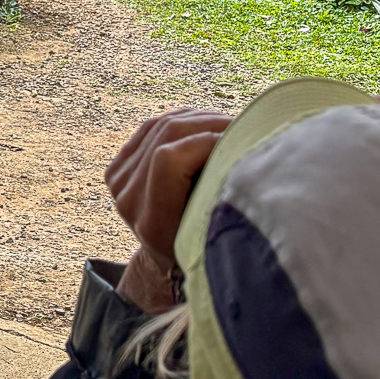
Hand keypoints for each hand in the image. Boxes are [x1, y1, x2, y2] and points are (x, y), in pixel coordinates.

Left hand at [104, 109, 231, 314]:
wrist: (172, 260)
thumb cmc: (213, 249)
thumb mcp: (227, 234)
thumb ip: (232, 199)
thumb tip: (261, 153)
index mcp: (152, 222)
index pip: (169, 158)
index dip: (206, 140)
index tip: (240, 141)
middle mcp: (127, 200)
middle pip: (166, 134)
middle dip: (209, 123)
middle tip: (243, 125)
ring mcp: (118, 182)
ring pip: (160, 125)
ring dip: (200, 118)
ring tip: (232, 125)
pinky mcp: (119, 167)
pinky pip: (151, 127)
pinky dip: (183, 119)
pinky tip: (208, 124)